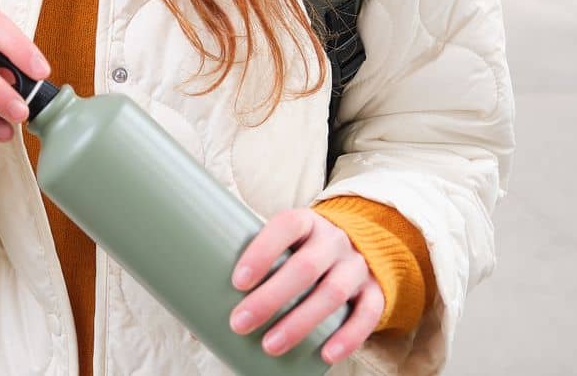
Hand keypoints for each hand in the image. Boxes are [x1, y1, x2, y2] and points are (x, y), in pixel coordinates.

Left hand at [228, 208, 383, 364]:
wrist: (356, 247)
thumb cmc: (300, 251)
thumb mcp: (282, 246)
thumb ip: (253, 267)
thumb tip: (200, 311)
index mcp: (306, 221)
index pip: (285, 226)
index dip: (261, 251)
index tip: (237, 282)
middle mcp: (334, 240)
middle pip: (305, 266)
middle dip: (271, 298)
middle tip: (240, 323)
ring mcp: (357, 265)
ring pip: (333, 293)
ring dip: (300, 323)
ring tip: (270, 346)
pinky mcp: (375, 292)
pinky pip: (367, 314)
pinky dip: (348, 337)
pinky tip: (325, 355)